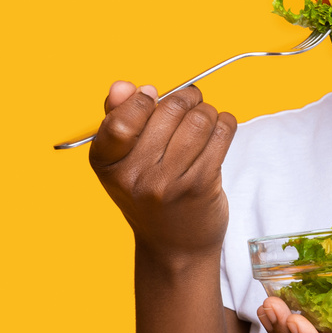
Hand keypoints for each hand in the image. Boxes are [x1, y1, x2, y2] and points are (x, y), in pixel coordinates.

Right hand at [89, 79, 236, 256]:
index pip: (122, 118)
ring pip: (199, 119)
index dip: (143, 100)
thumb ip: (118, 117)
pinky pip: (221, 134)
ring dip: (208, 111)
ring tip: (205, 120)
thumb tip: (124, 85)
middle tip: (190, 104)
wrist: (174, 247)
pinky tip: (219, 130)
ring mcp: (167, 183)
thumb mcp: (122, 161)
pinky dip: (225, 124)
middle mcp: (133, 176)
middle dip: (185, 99)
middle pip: (168, 110)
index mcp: (106, 163)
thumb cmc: (149, 195)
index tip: (153, 97)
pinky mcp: (200, 186)